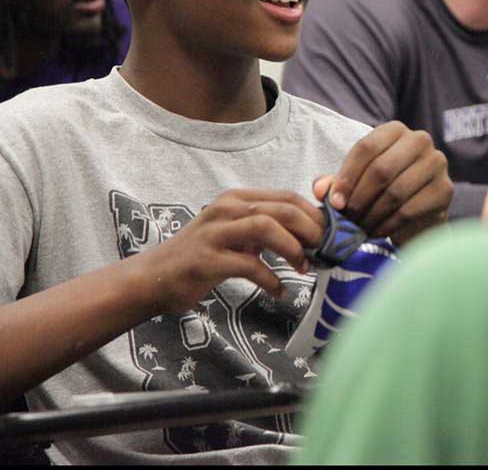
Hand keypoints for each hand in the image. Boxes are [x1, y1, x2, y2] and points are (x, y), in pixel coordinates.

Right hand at [139, 189, 324, 313]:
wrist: (156, 277)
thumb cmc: (204, 255)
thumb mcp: (237, 234)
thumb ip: (268, 229)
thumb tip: (313, 236)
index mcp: (238, 198)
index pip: (286, 197)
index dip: (314, 214)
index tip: (331, 235)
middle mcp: (226, 209)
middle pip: (281, 209)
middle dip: (310, 229)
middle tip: (324, 251)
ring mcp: (214, 233)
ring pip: (265, 226)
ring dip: (292, 248)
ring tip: (304, 267)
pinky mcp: (207, 260)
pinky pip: (248, 265)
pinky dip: (270, 279)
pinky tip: (279, 291)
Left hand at [313, 121, 452, 244]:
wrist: (418, 212)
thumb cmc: (383, 190)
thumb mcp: (356, 182)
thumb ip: (336, 183)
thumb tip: (320, 189)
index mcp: (395, 130)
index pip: (366, 148)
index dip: (346, 177)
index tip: (334, 203)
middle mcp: (419, 140)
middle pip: (381, 169)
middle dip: (359, 199)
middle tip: (346, 219)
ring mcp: (436, 163)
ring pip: (395, 191)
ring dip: (372, 214)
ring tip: (359, 228)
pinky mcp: (444, 190)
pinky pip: (410, 209)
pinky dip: (388, 224)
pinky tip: (377, 232)